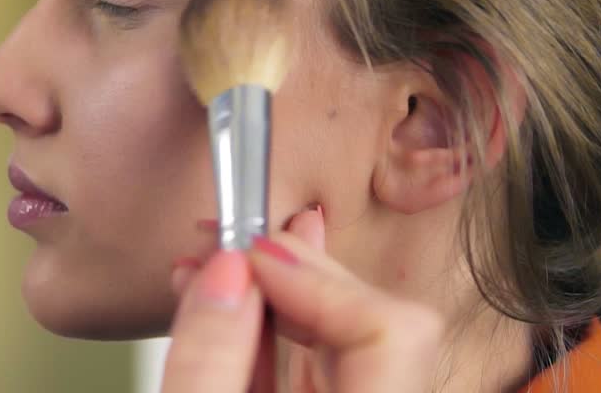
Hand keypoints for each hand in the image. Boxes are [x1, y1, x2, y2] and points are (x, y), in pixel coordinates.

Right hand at [162, 209, 443, 391]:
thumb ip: (209, 360)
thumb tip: (224, 270)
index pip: (391, 328)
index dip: (319, 276)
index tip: (249, 252)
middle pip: (371, 318)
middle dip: (292, 269)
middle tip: (228, 238)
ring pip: (342, 334)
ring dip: (276, 291)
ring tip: (215, 263)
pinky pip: (317, 362)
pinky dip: (268, 328)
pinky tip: (228, 303)